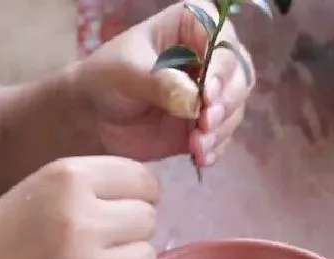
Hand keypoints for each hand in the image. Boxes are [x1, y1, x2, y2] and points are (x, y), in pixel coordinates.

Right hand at [0, 156, 158, 258]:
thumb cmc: (7, 238)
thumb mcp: (43, 189)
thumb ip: (97, 185)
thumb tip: (153, 194)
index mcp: (68, 181)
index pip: (142, 180)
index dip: (139, 195)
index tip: (125, 208)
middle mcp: (81, 222)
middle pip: (148, 220)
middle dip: (130, 230)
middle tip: (100, 244)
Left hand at [73, 0, 253, 165]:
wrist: (95, 116)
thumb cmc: (108, 78)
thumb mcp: (126, 72)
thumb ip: (159, 82)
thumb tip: (194, 100)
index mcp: (192, 26)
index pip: (222, 39)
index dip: (221, 66)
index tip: (208, 95)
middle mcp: (210, 57)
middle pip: (239, 75)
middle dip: (226, 103)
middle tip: (206, 123)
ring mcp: (212, 93)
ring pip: (235, 109)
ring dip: (220, 130)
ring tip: (197, 146)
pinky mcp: (208, 124)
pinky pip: (223, 135)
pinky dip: (215, 148)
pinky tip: (201, 158)